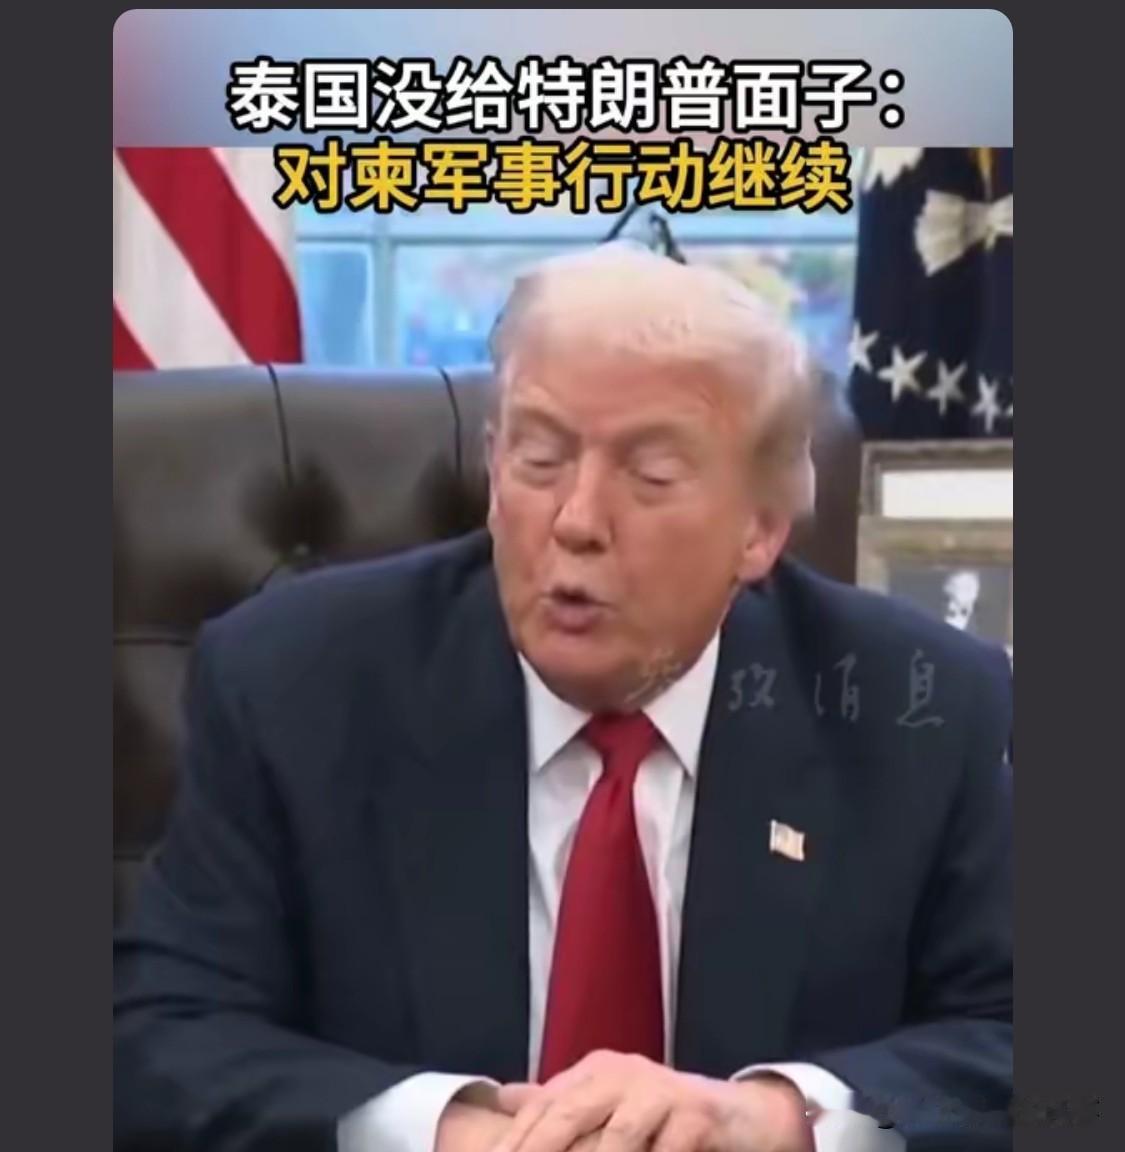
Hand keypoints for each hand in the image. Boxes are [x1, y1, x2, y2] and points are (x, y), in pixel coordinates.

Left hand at [492, 1050, 813, 1151]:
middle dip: (539, 1148)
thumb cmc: (662, 1116)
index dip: (516, 1139)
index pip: (544, 1105)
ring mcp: (662, 1092)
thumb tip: (504, 1097)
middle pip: (569, 1113)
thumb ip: (558, 1102)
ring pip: (616, 1139)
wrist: (739, 1116)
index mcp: (597, 1070)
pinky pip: (665, 1151)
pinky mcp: (696, 1116)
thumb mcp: (608, 1104)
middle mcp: (624, 1073)